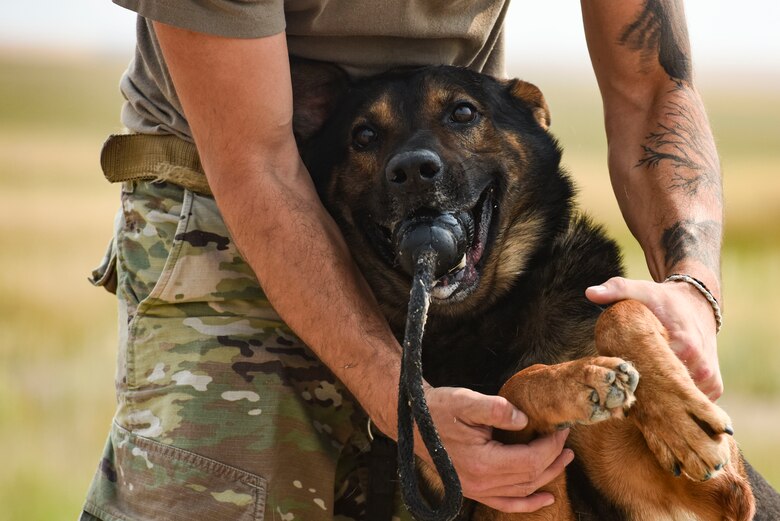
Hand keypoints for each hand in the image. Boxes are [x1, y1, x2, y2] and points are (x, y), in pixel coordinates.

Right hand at [422, 386, 572, 512]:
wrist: (412, 421)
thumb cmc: (438, 409)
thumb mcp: (467, 401)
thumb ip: (497, 410)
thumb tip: (524, 420)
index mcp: (482, 463)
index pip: (530, 460)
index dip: (550, 446)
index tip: (560, 430)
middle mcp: (481, 483)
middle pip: (530, 477)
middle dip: (553, 459)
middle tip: (567, 442)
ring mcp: (476, 490)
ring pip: (522, 491)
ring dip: (547, 477)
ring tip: (564, 460)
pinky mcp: (472, 489)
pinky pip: (506, 503)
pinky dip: (528, 503)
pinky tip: (545, 498)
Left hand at [586, 276, 721, 399]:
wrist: (698, 302)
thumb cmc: (664, 299)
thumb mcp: (641, 291)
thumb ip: (616, 290)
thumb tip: (590, 292)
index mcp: (685, 346)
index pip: (654, 376)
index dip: (633, 380)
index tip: (618, 379)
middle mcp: (702, 367)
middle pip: (666, 394)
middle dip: (645, 395)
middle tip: (624, 389)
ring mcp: (710, 379)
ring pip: (679, 401)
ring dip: (660, 399)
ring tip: (639, 392)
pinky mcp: (714, 386)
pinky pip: (691, 401)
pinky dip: (675, 400)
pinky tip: (658, 394)